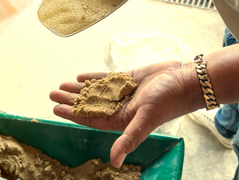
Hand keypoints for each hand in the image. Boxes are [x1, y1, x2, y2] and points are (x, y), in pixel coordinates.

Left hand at [50, 60, 203, 167]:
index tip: (56, 108)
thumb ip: (129, 138)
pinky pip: (107, 79)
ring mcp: (124, 92)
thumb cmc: (167, 100)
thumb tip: (113, 163)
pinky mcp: (129, 79)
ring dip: (79, 88)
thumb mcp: (146, 119)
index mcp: (122, 119)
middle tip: (53, 92)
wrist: (185, 80)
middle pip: (90, 105)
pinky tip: (81, 76)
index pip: (91, 119)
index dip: (72, 114)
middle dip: (71, 99)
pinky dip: (94, 78)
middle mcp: (121, 107)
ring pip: (96, 91)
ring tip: (62, 84)